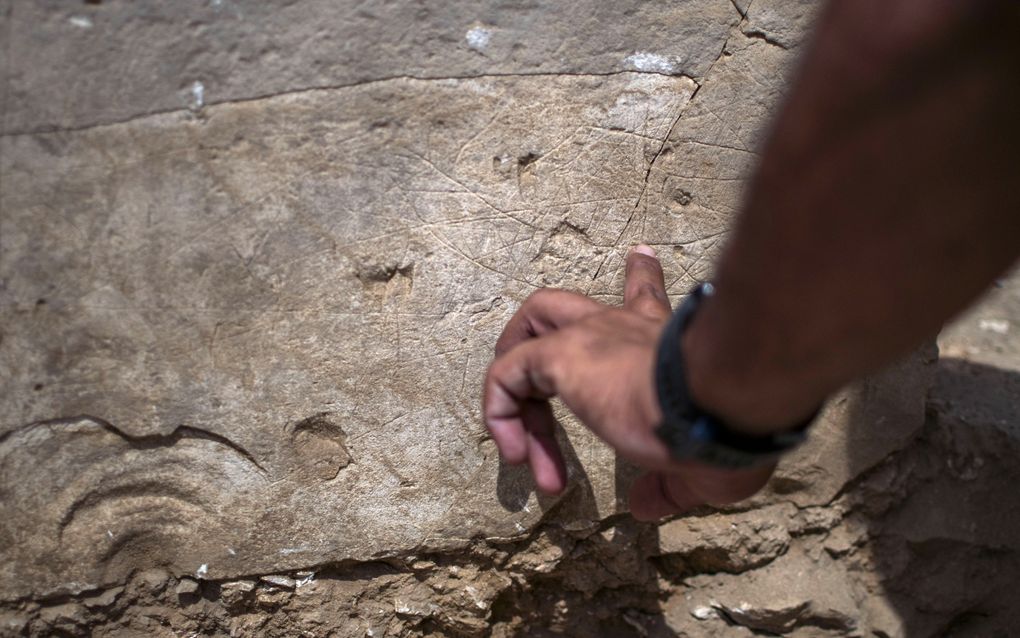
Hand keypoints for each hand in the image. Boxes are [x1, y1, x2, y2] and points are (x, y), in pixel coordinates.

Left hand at [483, 246, 773, 519]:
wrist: (717, 407)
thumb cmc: (723, 434)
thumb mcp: (699, 471)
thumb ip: (667, 487)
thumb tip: (647, 504)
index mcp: (662, 345)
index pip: (648, 300)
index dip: (643, 279)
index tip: (640, 256)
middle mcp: (622, 328)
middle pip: (564, 306)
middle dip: (537, 341)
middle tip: (539, 398)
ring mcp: (588, 336)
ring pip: (531, 325)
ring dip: (512, 381)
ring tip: (515, 442)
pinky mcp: (560, 356)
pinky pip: (504, 374)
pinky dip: (499, 414)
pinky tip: (516, 455)